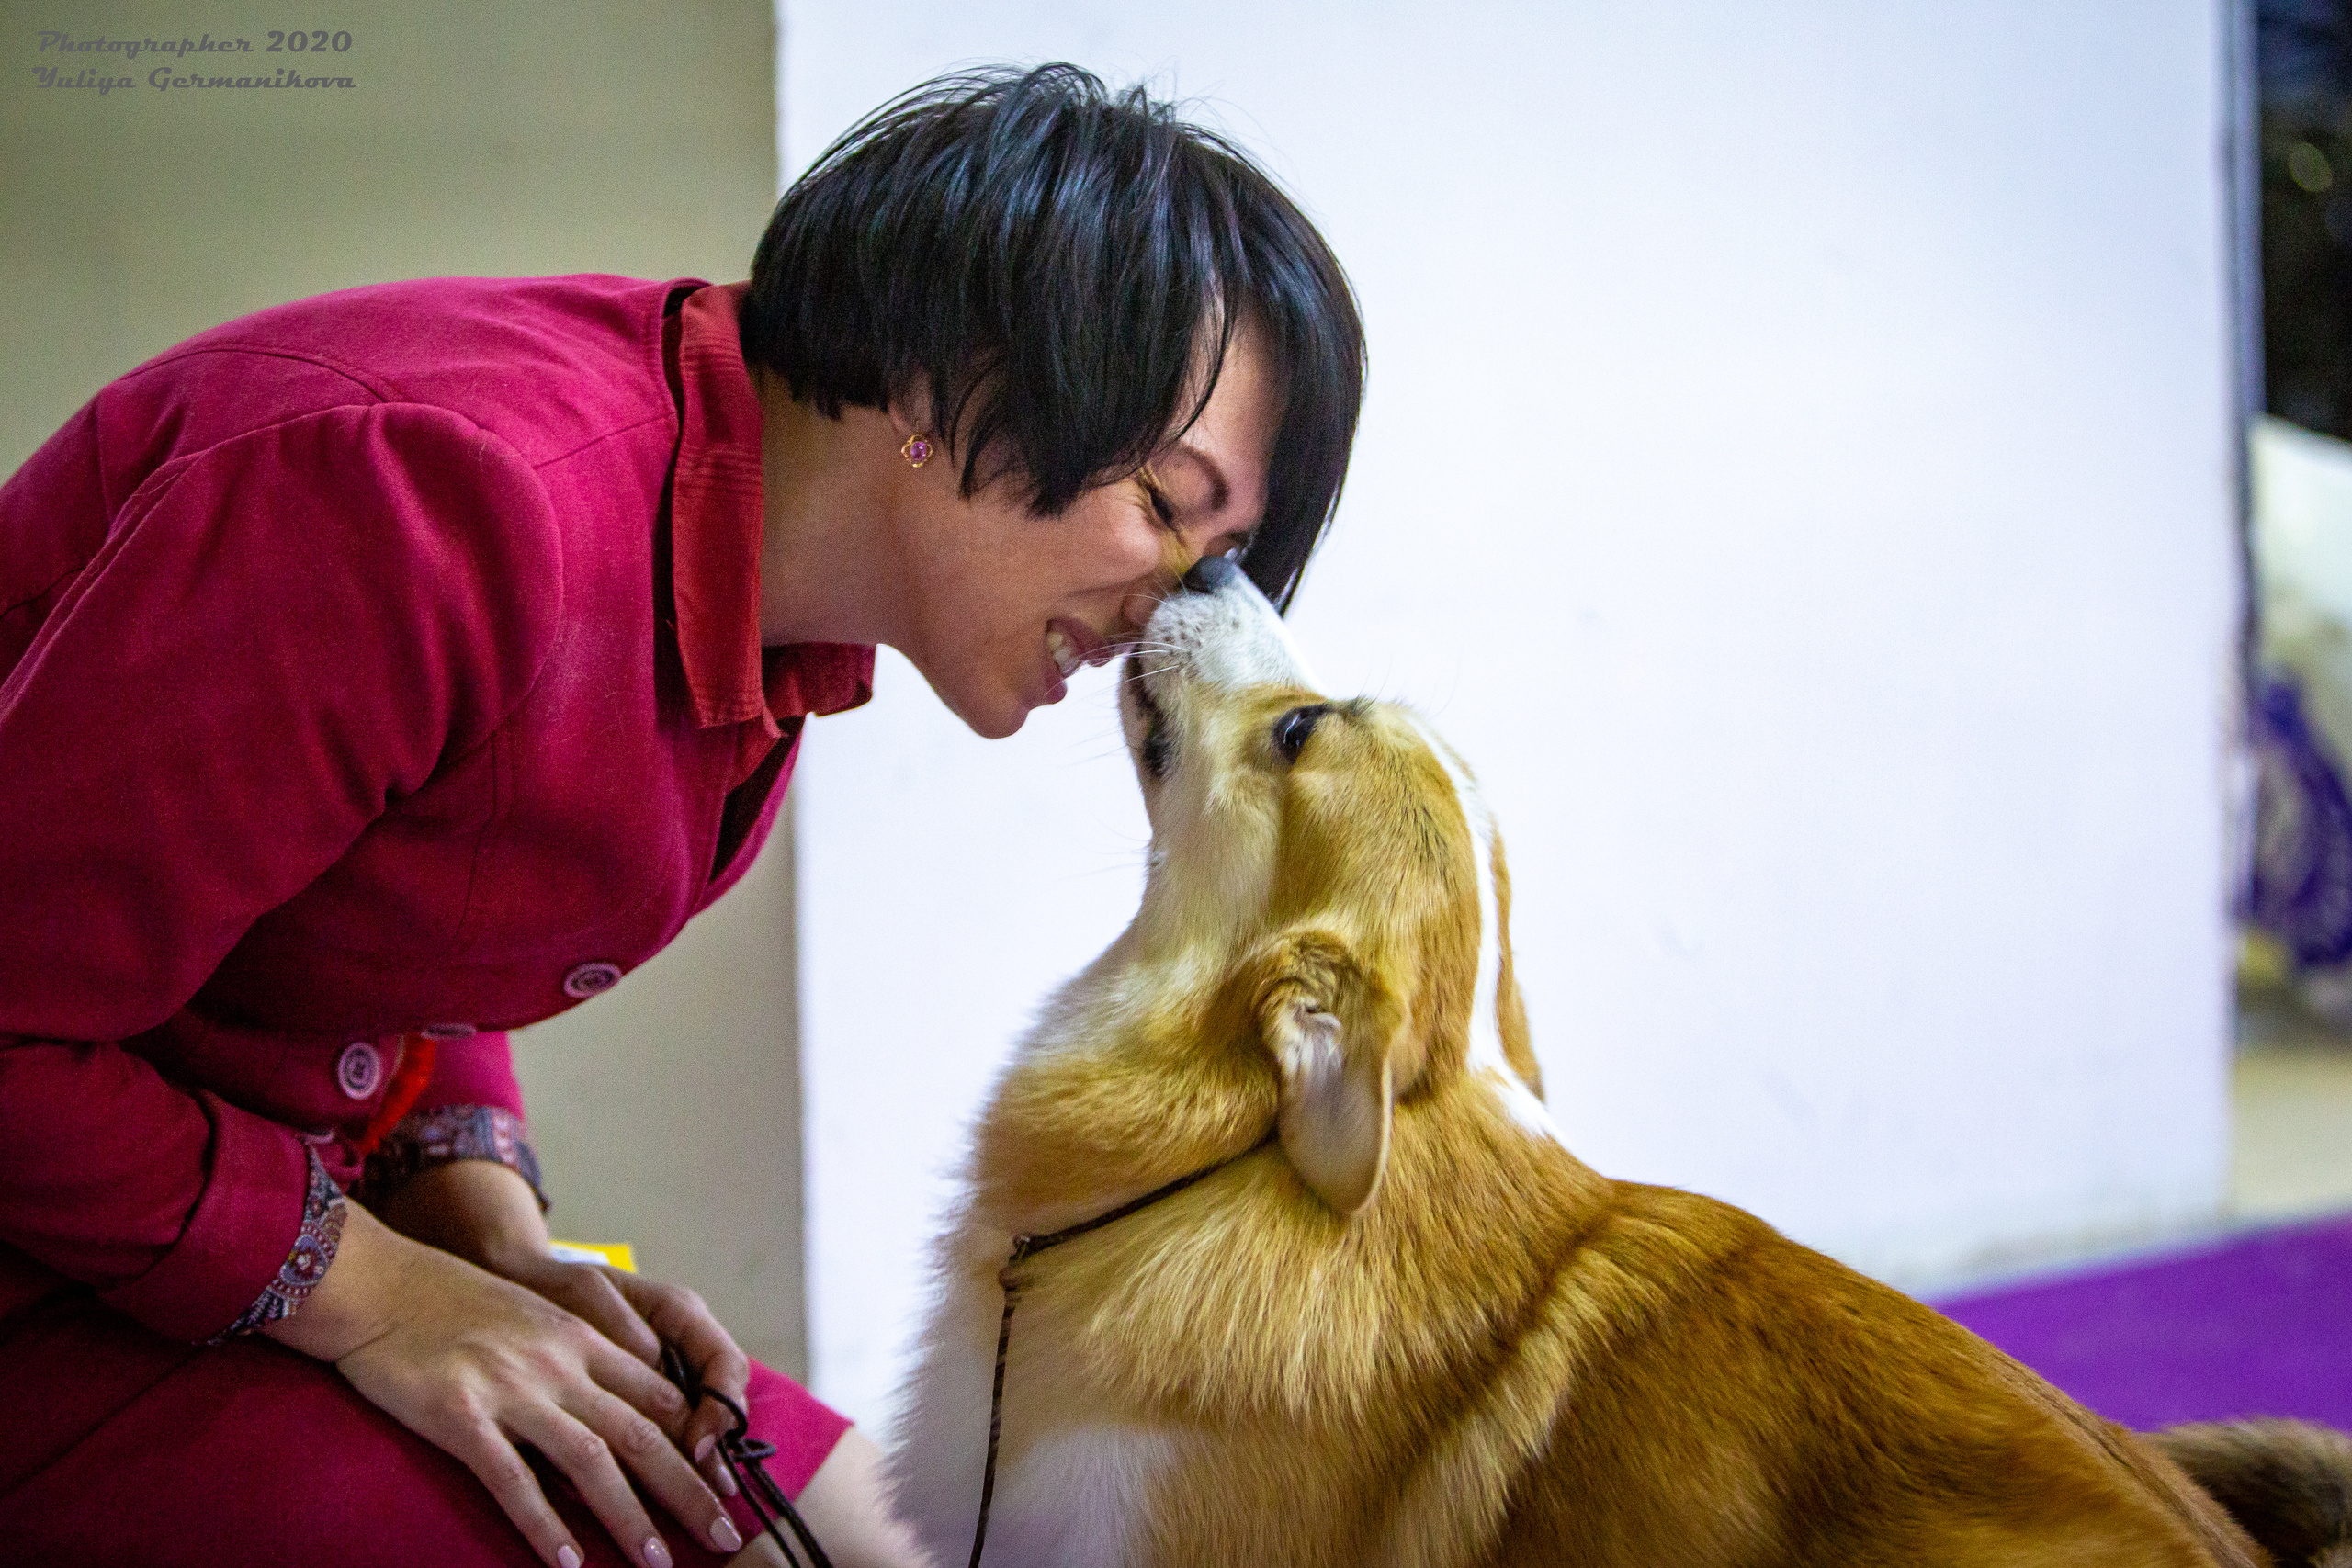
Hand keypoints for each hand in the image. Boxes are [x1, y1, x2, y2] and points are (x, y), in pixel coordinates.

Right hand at [265, 1202, 744, 1567]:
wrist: (380, 1283)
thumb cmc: (453, 1303)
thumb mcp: (534, 1317)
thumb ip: (578, 1357)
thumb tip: (619, 1411)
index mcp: (581, 1340)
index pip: (659, 1397)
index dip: (697, 1445)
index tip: (726, 1484)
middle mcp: (559, 1365)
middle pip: (643, 1435)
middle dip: (688, 1491)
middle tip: (726, 1535)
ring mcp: (512, 1390)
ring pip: (591, 1462)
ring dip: (629, 1518)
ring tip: (658, 1564)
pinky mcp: (461, 1416)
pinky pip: (512, 1480)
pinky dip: (544, 1524)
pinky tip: (567, 1563)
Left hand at [486, 1246, 753, 1504]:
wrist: (518, 1286)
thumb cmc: (552, 1286)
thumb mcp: (584, 1293)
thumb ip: (618, 1327)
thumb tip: (649, 1364)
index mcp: (678, 1312)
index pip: (724, 1364)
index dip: (720, 1409)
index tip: (698, 1448)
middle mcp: (679, 1345)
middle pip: (718, 1403)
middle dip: (715, 1451)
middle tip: (705, 1495)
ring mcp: (659, 1372)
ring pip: (690, 1423)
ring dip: (688, 1463)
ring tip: (684, 1501)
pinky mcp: (631, 1395)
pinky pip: (654, 1429)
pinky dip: (650, 1459)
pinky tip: (636, 1489)